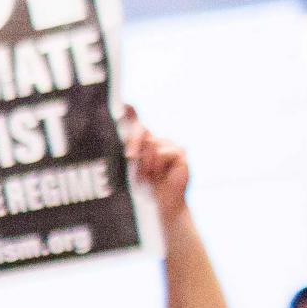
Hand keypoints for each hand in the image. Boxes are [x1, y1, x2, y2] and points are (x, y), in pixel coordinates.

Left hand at [121, 107, 188, 221]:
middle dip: (134, 143)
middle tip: (130, 157)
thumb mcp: (134, 167)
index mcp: (143, 145)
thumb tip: (140, 128)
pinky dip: (157, 164)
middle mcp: (157, 142)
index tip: (125, 104)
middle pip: (142, 131)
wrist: (160, 203)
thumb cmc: (146, 187)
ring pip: (152, 144)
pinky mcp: (180, 152)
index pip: (137, 126)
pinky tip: (161, 174)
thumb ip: (135, 148)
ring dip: (146, 162)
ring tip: (151, 175)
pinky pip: (163, 152)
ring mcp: (170, 145)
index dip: (131, 114)